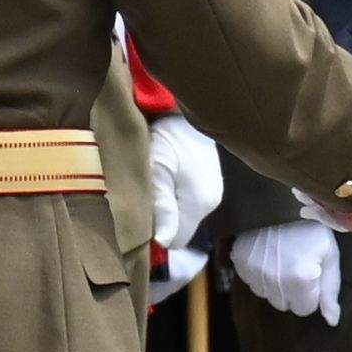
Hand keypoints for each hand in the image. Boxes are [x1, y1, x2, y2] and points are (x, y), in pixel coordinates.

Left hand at [144, 113, 224, 256]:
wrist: (184, 108)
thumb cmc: (167, 136)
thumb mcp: (157, 169)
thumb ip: (161, 206)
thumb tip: (163, 243)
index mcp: (199, 203)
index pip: (175, 240)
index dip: (155, 235)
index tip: (138, 218)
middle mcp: (211, 202)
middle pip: (181, 228)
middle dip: (161, 221)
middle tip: (142, 196)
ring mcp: (213, 191)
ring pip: (184, 214)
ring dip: (168, 207)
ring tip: (153, 184)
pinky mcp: (210, 181)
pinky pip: (189, 201)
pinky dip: (176, 195)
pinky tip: (166, 177)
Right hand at [224, 221, 343, 324]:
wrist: (278, 199)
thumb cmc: (310, 227)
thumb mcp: (329, 254)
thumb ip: (331, 290)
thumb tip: (332, 321)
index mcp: (301, 278)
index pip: (305, 309)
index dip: (311, 293)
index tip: (311, 273)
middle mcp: (275, 280)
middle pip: (285, 305)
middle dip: (293, 291)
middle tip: (296, 264)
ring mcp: (254, 272)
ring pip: (268, 295)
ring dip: (276, 284)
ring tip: (282, 257)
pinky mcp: (240, 263)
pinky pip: (252, 283)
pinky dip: (260, 274)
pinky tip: (268, 254)